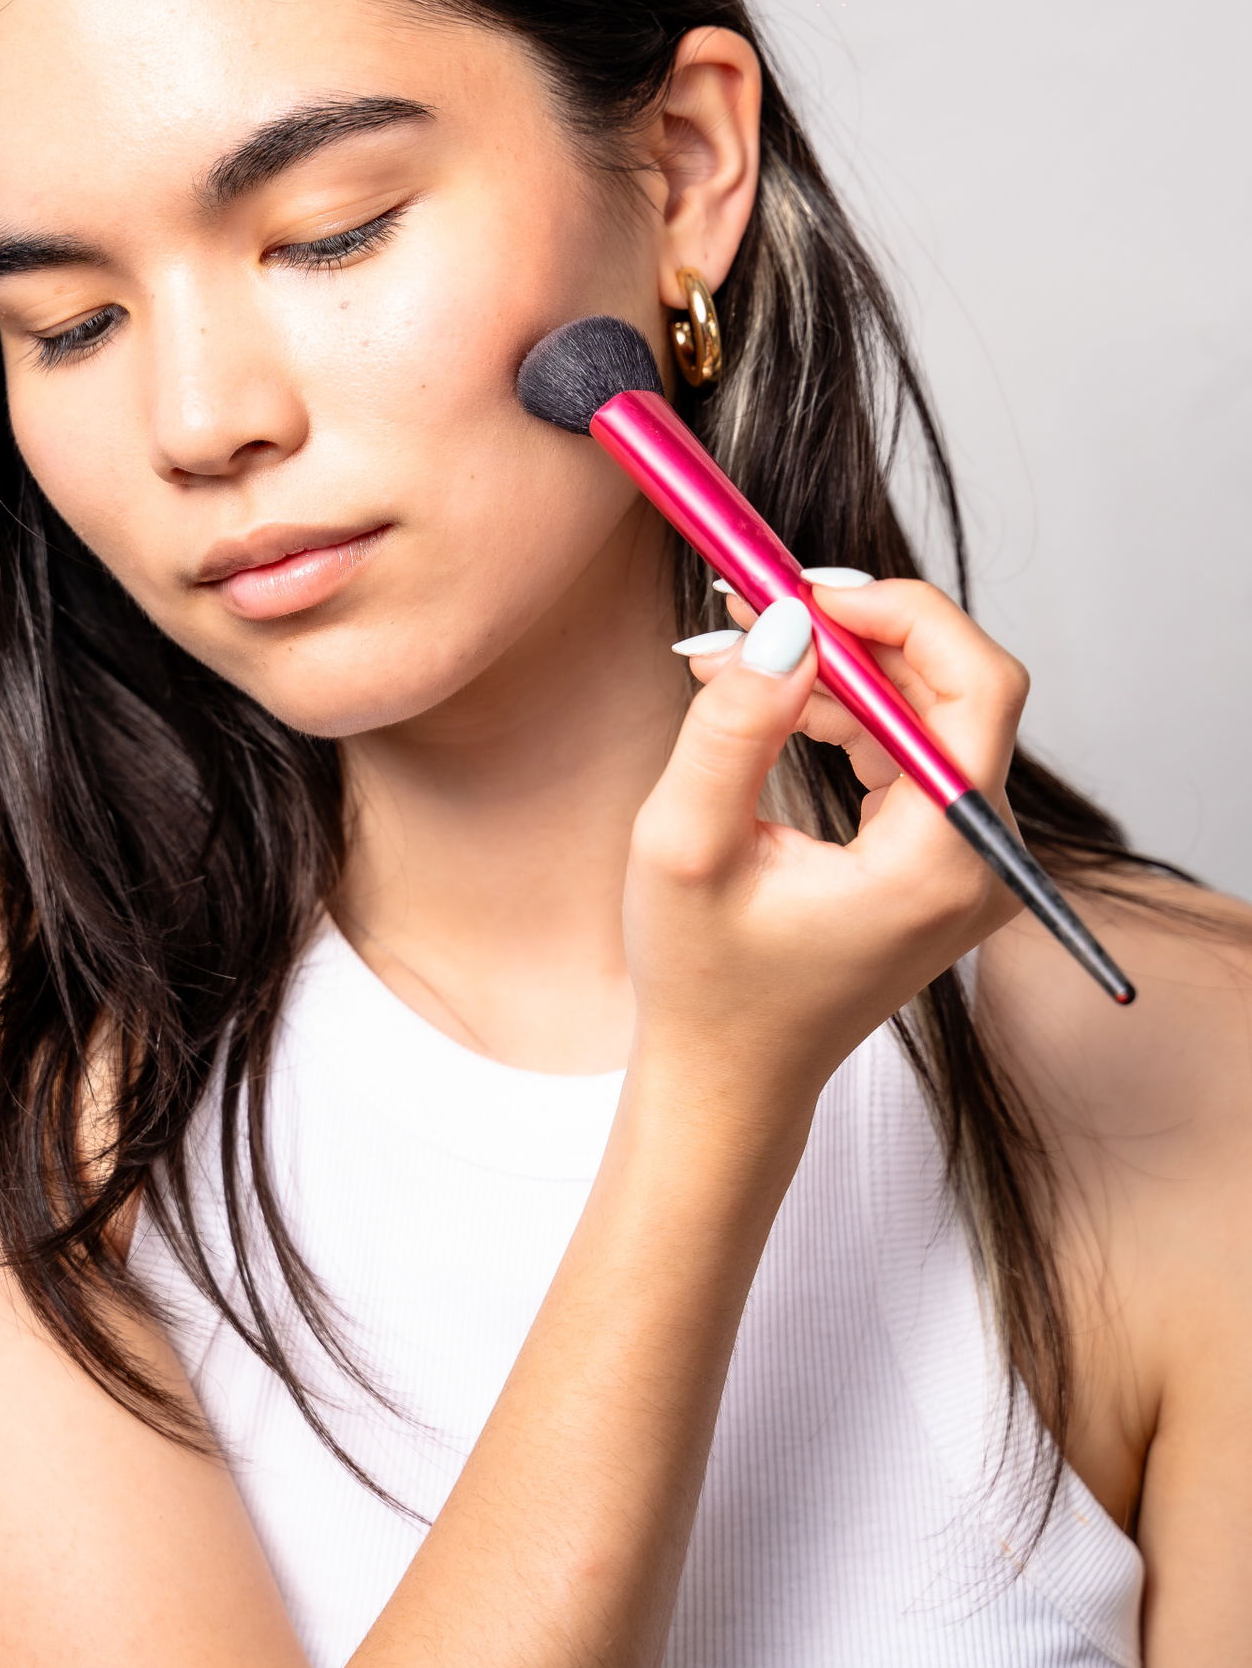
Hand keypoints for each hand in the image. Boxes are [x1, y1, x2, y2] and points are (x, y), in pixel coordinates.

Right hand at [624, 578, 1029, 1118]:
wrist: (730, 1076)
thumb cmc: (704, 982)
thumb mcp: (686, 845)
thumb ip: (732, 726)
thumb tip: (781, 621)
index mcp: (942, 862)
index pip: (977, 687)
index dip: (902, 616)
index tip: (807, 591)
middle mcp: (981, 859)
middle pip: (958, 688)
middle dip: (857, 633)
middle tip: (759, 603)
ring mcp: (969, 860)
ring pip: (930, 709)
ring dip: (838, 668)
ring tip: (733, 657)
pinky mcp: (941, 856)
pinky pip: (910, 746)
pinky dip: (843, 709)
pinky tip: (768, 705)